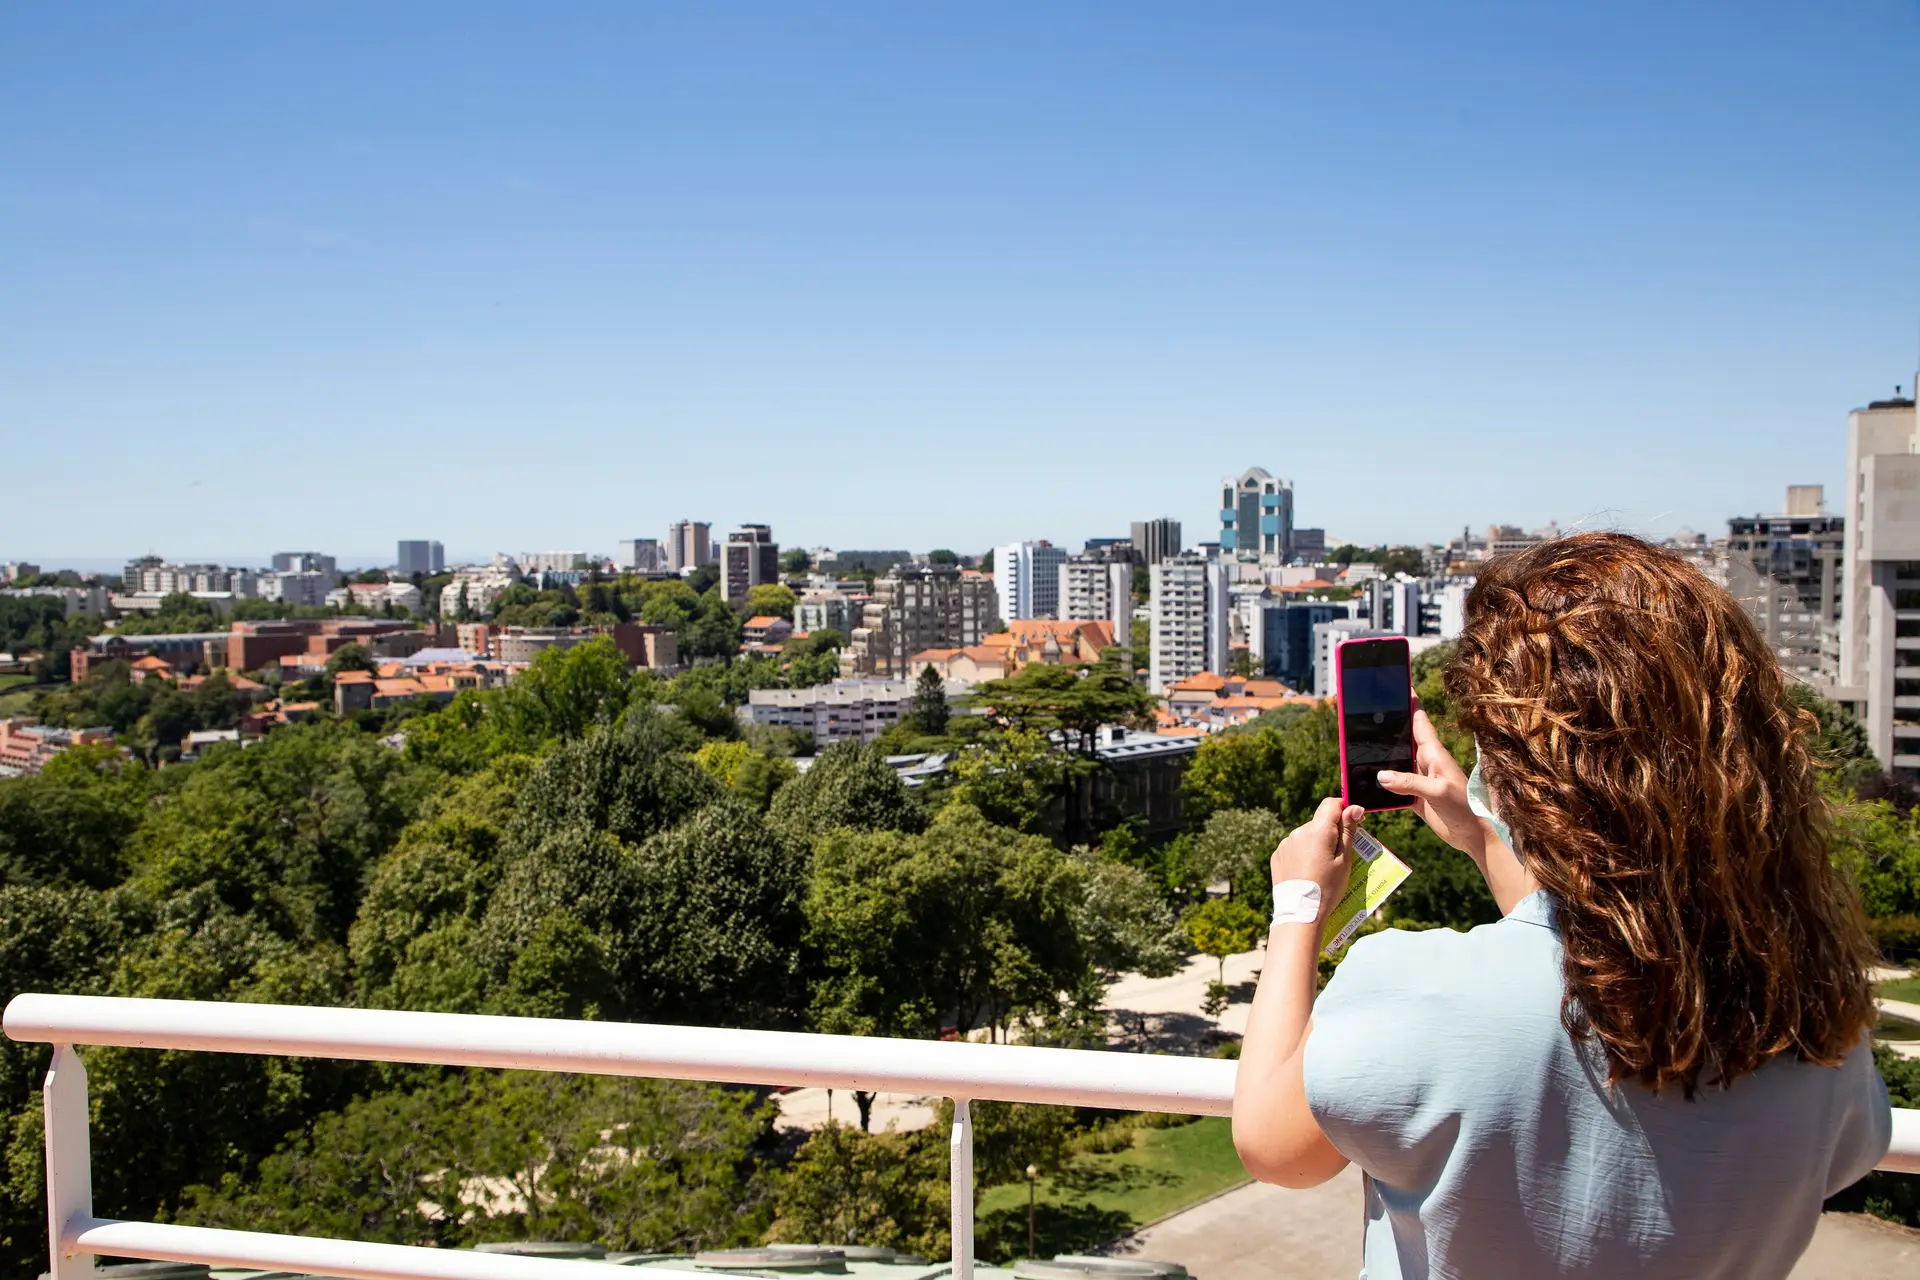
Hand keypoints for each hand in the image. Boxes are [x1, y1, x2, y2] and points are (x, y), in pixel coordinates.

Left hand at [1270, 796, 1363, 910]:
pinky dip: (1303, 854)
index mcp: (1317, 831)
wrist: (1300, 914)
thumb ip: (1348, 831)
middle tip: (1340, 856)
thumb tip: (1354, 807)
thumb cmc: (1328, 887)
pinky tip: (1308, 872)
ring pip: (1306, 836)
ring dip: (1316, 844)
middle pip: (1319, 822)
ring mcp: (1285, 844)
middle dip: (1331, 833)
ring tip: (1322, 869)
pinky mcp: (1277, 855)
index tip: (1354, 824)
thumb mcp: (1344, 860)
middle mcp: (1298, 832)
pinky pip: (1294, 848)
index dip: (1344, 810)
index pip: (1331, 804)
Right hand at [1376, 699, 1488, 860]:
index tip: (1400, 684)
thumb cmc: (1464, 808)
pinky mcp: (1415, 797)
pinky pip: (1393, 786)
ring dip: (1381, 757)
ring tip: (1359, 745)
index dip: (1410, 703)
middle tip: (1366, 713)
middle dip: (1388, 727)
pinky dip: (1380, 784)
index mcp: (1434, 754)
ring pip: (1395, 763)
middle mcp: (1425, 763)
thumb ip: (1409, 783)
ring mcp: (1419, 780)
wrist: (1473, 835)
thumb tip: (1380, 776)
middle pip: (1403, 739)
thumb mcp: (1438, 792)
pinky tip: (1366, 782)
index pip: (1420, 722)